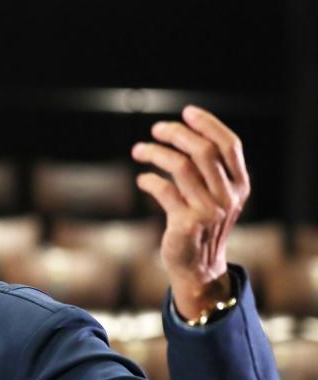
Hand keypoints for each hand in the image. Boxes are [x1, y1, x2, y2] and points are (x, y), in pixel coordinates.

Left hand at [131, 105, 249, 319]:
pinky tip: (142, 181)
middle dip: (176, 133)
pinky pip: (164, 190)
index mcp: (240, 185)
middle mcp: (228, 196)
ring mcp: (209, 210)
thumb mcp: (216, 197)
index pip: (229, 145)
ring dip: (155, 153)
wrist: (199, 268)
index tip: (186, 112)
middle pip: (203, 151)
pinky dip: (148, 180)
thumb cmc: (202, 225)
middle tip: (156, 130)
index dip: (209, 124)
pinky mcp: (186, 223)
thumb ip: (208, 170)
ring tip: (139, 150)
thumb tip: (182, 133)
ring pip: (180, 166)